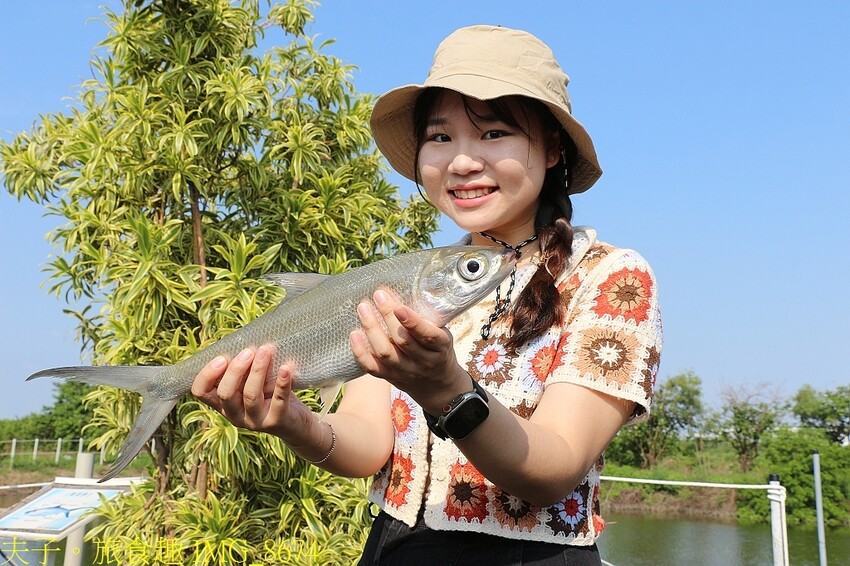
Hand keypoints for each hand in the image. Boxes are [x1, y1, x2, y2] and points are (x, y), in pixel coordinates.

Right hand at [191, 345, 312, 439]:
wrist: (296, 423)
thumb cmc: (269, 395)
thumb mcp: (251, 383)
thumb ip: (243, 369)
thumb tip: (243, 338)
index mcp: (223, 404)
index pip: (201, 392)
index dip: (206, 375)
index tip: (222, 357)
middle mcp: (234, 415)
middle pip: (226, 393)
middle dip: (236, 370)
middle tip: (249, 351)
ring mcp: (255, 421)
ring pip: (250, 396)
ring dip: (258, 371)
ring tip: (266, 351)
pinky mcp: (277, 421)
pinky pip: (278, 400)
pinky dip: (282, 383)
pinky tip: (285, 368)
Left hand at [349, 289, 469, 412]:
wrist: (437, 384)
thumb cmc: (438, 350)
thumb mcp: (442, 334)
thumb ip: (427, 318)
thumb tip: (405, 287)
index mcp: (440, 348)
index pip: (427, 335)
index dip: (412, 322)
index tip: (399, 307)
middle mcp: (424, 362)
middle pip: (402, 341)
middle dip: (387, 316)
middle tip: (377, 296)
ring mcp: (406, 372)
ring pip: (385, 353)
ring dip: (372, 329)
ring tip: (363, 309)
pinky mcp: (391, 379)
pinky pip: (372, 367)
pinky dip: (361, 352)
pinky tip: (354, 334)